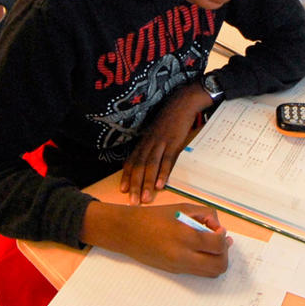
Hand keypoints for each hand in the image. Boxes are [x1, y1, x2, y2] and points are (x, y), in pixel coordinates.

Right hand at [82, 201, 229, 276]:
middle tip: (219, 241)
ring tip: (210, 246)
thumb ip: (205, 214)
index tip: (219, 230)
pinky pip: (199, 273)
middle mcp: (183, 256)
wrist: (129, 232)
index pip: (217, 245)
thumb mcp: (182, 208)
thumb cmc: (154, 217)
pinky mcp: (175, 273)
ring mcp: (179, 267)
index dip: (223, 237)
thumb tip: (217, 228)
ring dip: (216, 260)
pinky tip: (198, 250)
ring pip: (211, 273)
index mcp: (185, 236)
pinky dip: (205, 263)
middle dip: (224, 253)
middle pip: (219, 265)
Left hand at [120, 82, 206, 203]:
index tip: (123, 190)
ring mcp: (161, 142)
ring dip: (147, 183)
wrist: (182, 103)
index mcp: (144, 141)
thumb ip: (151, 146)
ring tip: (145, 199)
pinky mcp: (174, 142)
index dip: (127, 176)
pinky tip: (160, 184)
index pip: (132, 161)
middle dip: (135, 185)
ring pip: (151, 165)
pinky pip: (167, 160)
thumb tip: (147, 161)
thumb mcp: (156, 132)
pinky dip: (163, 173)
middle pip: (139, 166)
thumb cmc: (169, 119)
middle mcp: (149, 143)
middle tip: (132, 202)